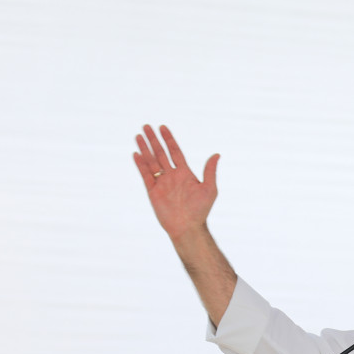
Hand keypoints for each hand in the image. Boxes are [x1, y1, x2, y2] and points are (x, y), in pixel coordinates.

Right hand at [133, 124, 219, 239]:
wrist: (187, 227)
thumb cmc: (200, 210)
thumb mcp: (209, 189)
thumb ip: (210, 171)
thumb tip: (217, 154)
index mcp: (185, 173)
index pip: (175, 151)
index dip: (169, 139)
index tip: (163, 127)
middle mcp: (172, 176)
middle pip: (161, 153)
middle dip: (154, 140)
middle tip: (146, 126)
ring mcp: (162, 183)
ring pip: (151, 161)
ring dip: (145, 148)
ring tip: (139, 136)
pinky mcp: (153, 191)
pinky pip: (145, 174)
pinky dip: (140, 164)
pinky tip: (136, 154)